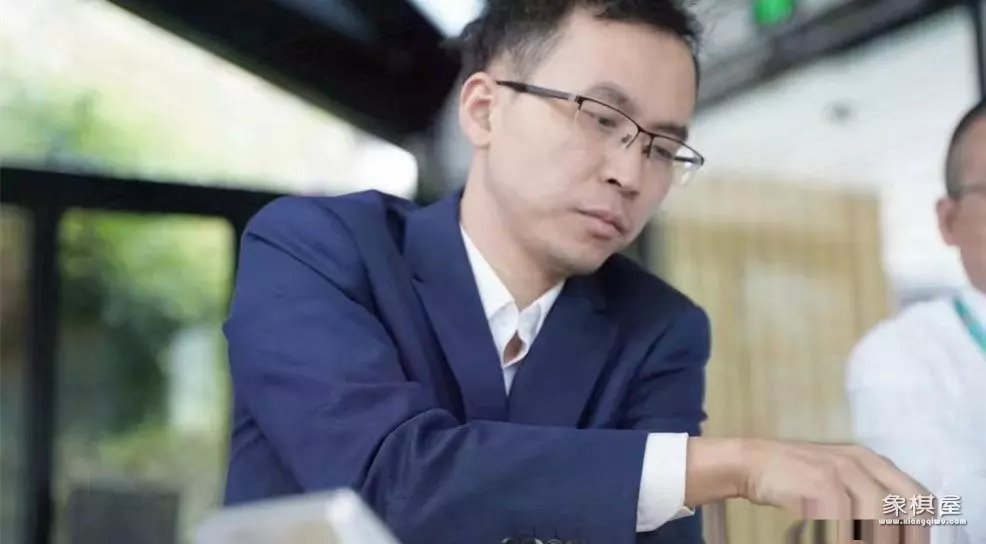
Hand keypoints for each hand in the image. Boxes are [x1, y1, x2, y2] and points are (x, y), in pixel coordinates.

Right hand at [686, 437, 931, 518]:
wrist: (753, 462)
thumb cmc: (796, 478)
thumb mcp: (839, 480)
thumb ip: (865, 498)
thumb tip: (890, 531)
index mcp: (873, 462)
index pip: (919, 499)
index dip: (920, 531)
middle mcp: (863, 462)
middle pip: (902, 510)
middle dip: (896, 537)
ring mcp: (841, 469)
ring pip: (878, 515)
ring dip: (869, 537)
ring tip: (852, 541)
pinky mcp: (820, 481)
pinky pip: (844, 519)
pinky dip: (842, 535)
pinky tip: (828, 538)